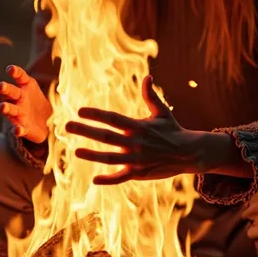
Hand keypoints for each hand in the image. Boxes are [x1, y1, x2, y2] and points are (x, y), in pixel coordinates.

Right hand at [0, 65, 51, 143]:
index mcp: (24, 87)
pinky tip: (17, 130)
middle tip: (0, 86)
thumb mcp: (41, 90)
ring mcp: (19, 113)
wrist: (44, 123)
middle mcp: (18, 99)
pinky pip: (18, 129)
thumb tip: (59, 58)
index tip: (10, 69)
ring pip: (10, 109)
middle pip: (11, 92)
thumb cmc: (37, 102)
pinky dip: (17, 130)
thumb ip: (44, 78)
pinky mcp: (22, 128)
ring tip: (1, 107)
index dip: (15, 72)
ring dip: (5, 108)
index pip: (19, 76)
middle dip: (5, 89)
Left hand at [65, 75, 208, 184]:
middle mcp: (135, 142)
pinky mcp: (140, 173)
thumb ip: (151, 95)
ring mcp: (137, 159)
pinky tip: (94, 179)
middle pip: (106, 136)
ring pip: (110, 158)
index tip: (80, 110)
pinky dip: (108, 179)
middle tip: (68, 126)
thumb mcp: (162, 112)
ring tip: (76, 151)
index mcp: (138, 126)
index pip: (113, 118)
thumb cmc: (173, 130)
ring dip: (93, 155)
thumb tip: (147, 77)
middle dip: (86, 130)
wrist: (189, 153)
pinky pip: (121, 177)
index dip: (96, 114)